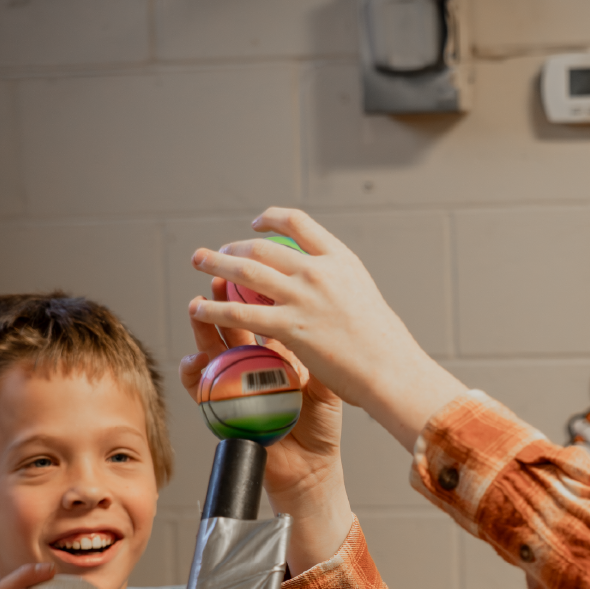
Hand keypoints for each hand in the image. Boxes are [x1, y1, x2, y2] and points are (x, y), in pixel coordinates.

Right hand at [180, 277, 352, 573]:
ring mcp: (236, 384)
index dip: (254, 294)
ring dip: (202, 329)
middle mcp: (255, 363)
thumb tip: (324, 327)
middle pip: (233, 324)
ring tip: (197, 310)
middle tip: (215, 279)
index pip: (263, 315)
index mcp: (281, 352)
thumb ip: (321, 360)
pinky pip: (200, 388)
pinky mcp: (221, 408)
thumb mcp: (327, 389)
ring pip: (212, 350)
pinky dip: (193, 375)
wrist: (311, 468)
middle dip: (222, 301)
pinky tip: (194, 363)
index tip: (251, 273)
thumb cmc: (321, 428)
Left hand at [189, 208, 466, 451]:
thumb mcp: (365, 301)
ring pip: (246, 271)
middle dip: (234, 245)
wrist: (391, 370)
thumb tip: (328, 293)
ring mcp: (303, 297)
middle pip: (263, 246)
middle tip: (218, 251)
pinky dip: (213, 308)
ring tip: (199, 261)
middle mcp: (319, 271)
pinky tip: (198, 307)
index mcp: (341, 260)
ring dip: (216, 263)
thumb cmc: (385, 347)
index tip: (255, 224)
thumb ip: (340, 290)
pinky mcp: (289, 326)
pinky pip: (240, 311)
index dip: (271, 218)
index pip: (299, 223)